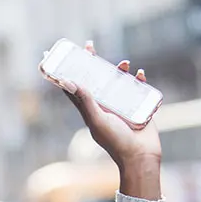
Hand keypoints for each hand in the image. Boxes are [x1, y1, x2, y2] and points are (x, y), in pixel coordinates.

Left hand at [58, 41, 161, 170]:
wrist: (140, 155)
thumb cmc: (116, 141)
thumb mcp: (97, 120)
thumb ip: (86, 102)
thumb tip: (69, 81)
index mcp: (90, 109)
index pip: (75, 88)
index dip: (66, 73)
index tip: (60, 58)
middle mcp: (104, 106)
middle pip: (95, 79)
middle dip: (92, 63)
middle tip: (89, 46)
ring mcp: (121, 105)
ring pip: (117, 81)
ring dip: (119, 70)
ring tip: (124, 63)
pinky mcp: (138, 106)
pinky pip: (138, 88)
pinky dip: (138, 79)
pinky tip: (139, 74)